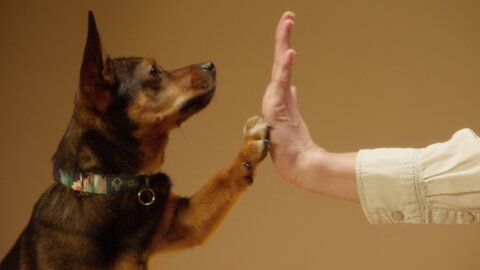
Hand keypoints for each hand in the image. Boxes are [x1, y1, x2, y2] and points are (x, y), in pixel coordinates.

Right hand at [262, 12, 318, 186]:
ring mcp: (274, 102)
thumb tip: (293, 88)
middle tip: (288, 15)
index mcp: (280, 96)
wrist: (297, 164)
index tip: (288, 27)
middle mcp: (275, 96)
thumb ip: (291, 101)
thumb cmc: (294, 145)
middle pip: (279, 60)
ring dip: (283, 43)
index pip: (282, 66)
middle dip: (283, 36)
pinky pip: (282, 84)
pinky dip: (285, 68)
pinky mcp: (277, 109)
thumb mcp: (293, 118)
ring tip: (288, 22)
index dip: (284, 46)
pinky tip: (290, 52)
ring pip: (279, 67)